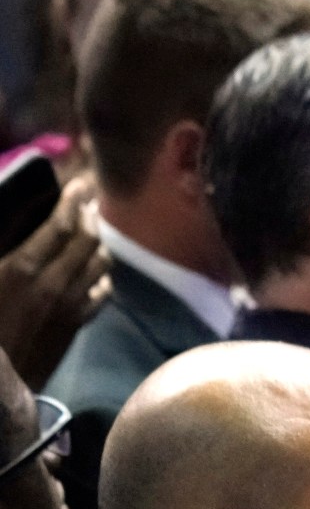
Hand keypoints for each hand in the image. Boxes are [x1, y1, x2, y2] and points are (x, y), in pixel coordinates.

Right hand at [0, 172, 106, 389]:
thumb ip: (5, 250)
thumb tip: (11, 228)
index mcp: (22, 268)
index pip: (59, 225)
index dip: (73, 200)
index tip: (80, 183)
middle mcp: (54, 284)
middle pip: (87, 240)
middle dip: (89, 216)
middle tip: (89, 201)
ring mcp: (70, 306)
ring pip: (99, 264)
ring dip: (98, 242)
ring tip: (93, 229)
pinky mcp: (76, 326)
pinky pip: (101, 293)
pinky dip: (102, 274)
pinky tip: (98, 268)